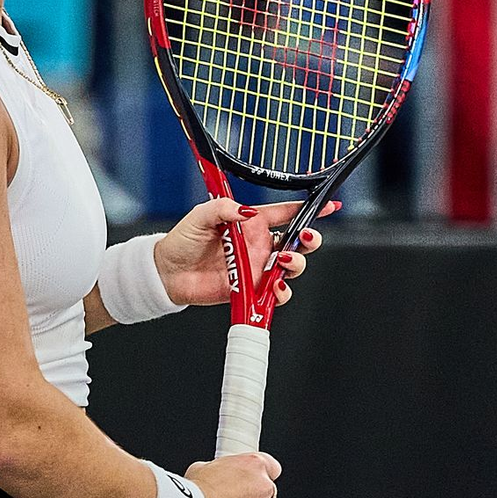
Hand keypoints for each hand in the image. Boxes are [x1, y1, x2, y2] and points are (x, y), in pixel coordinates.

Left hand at [153, 197, 338, 306]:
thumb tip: (248, 212)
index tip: (328, 205)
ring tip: (283, 261)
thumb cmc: (183, 240)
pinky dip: (282, 290)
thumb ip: (224, 209)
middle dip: (309, 240)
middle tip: (305, 238)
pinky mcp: (251, 289)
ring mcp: (256, 268)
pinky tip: (274, 285)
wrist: (168, 272)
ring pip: (291, 266)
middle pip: (296, 242)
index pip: (284, 213)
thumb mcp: (202, 215)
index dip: (307, 209)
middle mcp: (258, 245)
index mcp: (250, 224)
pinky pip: (276, 292)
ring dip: (296, 263)